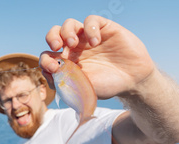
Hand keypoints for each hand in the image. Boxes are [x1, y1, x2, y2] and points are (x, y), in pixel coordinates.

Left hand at [39, 15, 155, 98]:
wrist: (132, 80)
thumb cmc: (107, 85)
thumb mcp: (84, 87)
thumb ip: (66, 80)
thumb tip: (50, 71)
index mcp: (67, 62)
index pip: (48, 56)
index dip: (46, 61)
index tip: (53, 68)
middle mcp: (75, 48)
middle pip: (54, 35)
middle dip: (51, 38)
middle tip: (57, 48)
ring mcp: (88, 37)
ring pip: (69, 24)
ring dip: (66, 32)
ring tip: (73, 44)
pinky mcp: (103, 28)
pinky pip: (90, 20)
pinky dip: (90, 28)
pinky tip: (96, 42)